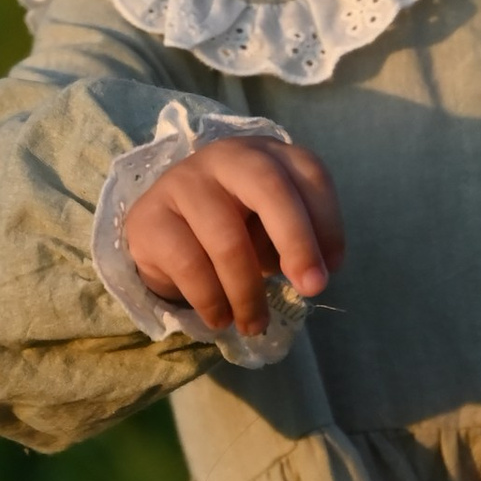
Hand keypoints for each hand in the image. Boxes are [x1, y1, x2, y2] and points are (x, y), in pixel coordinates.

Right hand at [125, 137, 344, 338]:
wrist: (165, 237)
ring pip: (228, 240)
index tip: (331, 268)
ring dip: (248, 293)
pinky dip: (211, 301)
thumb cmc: (235, 230)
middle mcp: (226, 157)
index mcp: (268, 155)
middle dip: (297, 243)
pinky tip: (220, 318)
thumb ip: (295, 242)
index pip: (309, 174)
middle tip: (312, 289)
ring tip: (254, 324)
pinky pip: (189, 265)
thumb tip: (313, 274)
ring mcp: (183, 181)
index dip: (327, 222)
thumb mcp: (271, 229)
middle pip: (269, 188)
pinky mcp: (149, 216)